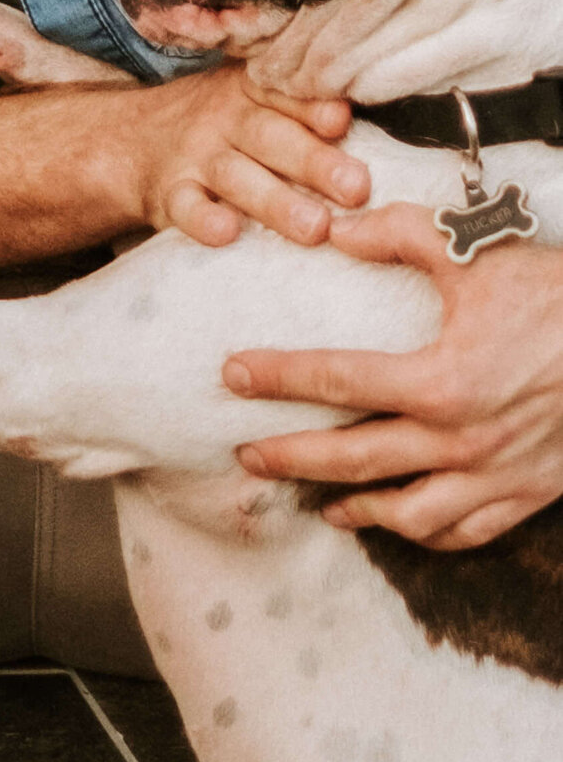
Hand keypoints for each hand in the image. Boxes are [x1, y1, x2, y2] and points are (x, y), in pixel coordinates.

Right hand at [122, 64, 367, 250]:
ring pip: (237, 177)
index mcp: (250, 91)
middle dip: (313, 162)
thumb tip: (367, 124)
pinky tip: (227, 233)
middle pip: (270, 137)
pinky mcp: (171, 195)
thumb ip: (303, 110)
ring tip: (315, 228)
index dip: (312, 107)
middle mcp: (225, 120)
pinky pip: (186, 207)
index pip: (283, 93)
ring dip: (276, 202)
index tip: (342, 122)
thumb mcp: (251, 100)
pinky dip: (204, 221)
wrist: (132, 143)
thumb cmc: (222, 126)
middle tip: (355, 188)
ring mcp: (196, 157)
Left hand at [225, 201, 562, 545]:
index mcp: (440, 381)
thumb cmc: (554, 297)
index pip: (337, 380)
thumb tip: (336, 227)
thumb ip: (400, 235)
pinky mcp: (527, 496)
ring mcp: (494, 477)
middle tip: (247, 455)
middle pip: (355, 460)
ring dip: (356, 510)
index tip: (231, 374)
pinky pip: (465, 532)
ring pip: (409, 515)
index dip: (277, 377)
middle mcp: (460, 441)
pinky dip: (425, 534)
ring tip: (319, 503)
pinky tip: (401, 522)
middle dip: (293, 458)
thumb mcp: (476, 252)